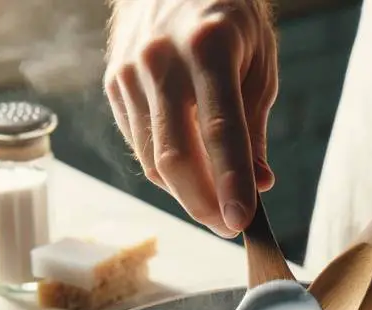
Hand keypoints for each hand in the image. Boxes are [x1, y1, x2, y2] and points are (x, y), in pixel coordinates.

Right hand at [105, 0, 277, 236]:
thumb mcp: (258, 61)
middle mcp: (162, 60)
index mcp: (209, 46)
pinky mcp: (113, 83)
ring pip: (154, 159)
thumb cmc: (227, 17)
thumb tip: (257, 184)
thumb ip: (254, 126)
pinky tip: (190, 173)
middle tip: (228, 227)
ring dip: (186, 193)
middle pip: (176, 157)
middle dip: (203, 204)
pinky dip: (166, 170)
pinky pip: (139, 145)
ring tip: (215, 204)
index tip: (241, 222)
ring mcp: (130, 73)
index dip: (231, 182)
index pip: (220, 131)